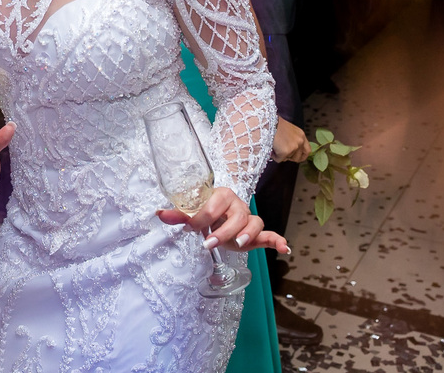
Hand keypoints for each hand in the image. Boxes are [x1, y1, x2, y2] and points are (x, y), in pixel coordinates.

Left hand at [157, 186, 289, 252]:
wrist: (220, 216)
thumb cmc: (208, 213)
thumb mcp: (193, 214)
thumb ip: (178, 215)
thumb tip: (159, 214)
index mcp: (222, 195)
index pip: (215, 205)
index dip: (202, 218)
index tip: (190, 228)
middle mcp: (238, 205)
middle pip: (237, 216)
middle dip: (223, 231)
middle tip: (209, 244)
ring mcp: (249, 218)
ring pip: (254, 223)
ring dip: (248, 234)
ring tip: (239, 244)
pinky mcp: (257, 233)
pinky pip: (270, 234)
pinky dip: (277, 241)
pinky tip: (284, 248)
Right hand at [272, 118, 310, 162]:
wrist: (267, 123)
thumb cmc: (275, 125)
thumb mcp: (289, 131)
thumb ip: (293, 140)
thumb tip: (290, 151)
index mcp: (301, 135)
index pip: (307, 150)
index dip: (302, 156)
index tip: (296, 158)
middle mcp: (300, 141)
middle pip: (298, 157)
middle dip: (290, 158)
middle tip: (283, 154)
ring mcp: (294, 147)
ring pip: (288, 159)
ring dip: (281, 156)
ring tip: (275, 148)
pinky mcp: (285, 152)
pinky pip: (279, 160)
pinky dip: (274, 156)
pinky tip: (271, 149)